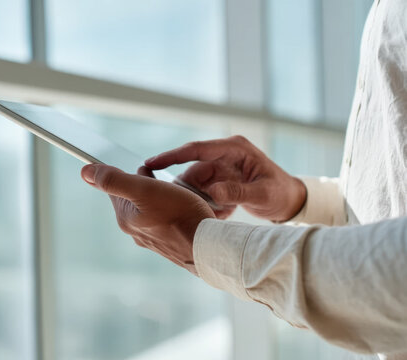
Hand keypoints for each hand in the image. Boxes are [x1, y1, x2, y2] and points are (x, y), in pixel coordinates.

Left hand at [81, 163, 214, 268]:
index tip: (140, 168)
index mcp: (125, 218)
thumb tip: (85, 172)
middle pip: (133, 198)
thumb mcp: (143, 190)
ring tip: (172, 188)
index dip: (127, 173)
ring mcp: (154, 239)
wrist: (208, 246)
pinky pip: (165, 220)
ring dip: (158, 195)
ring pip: (150, 208)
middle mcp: (136, 231)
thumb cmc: (179, 215)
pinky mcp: (171, 243)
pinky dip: (171, 208)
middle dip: (143, 183)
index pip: (115, 188)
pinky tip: (182, 206)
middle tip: (155, 175)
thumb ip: (113, 180)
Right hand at [145, 135, 305, 221]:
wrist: (291, 202)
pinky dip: (209, 206)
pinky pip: (203, 194)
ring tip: (219, 214)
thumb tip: (212, 193)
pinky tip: (224, 213)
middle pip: (192, 171)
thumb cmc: (281, 193)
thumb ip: (237, 192)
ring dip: (201, 202)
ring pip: (196, 186)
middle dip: (191, 192)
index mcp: (234, 149)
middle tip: (193, 209)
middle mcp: (223, 155)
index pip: (196, 149)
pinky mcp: (219, 181)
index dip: (172, 156)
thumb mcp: (262, 194)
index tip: (151, 162)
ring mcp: (220, 168)